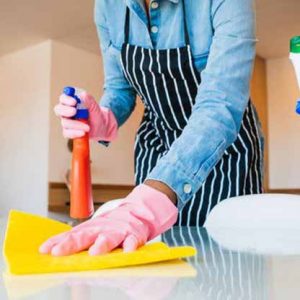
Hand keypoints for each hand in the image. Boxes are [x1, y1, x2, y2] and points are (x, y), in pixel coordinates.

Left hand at [39, 184, 177, 255]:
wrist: (135, 213)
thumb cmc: (108, 226)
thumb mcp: (89, 229)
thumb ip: (71, 239)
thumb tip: (45, 248)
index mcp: (90, 228)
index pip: (71, 235)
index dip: (58, 242)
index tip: (45, 250)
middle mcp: (102, 229)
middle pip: (86, 235)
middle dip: (72, 244)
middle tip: (59, 251)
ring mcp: (118, 231)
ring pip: (110, 237)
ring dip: (102, 244)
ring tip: (94, 251)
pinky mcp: (133, 235)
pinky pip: (133, 240)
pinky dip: (131, 245)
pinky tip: (128, 251)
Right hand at [54, 91, 117, 140]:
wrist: (101, 127)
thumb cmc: (96, 115)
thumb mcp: (95, 107)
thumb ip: (89, 101)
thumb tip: (83, 94)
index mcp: (71, 102)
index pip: (63, 99)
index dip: (66, 99)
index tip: (74, 102)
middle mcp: (66, 112)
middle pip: (58, 110)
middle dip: (66, 110)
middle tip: (74, 111)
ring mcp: (66, 122)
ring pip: (65, 123)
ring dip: (76, 125)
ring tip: (88, 127)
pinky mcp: (69, 132)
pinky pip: (67, 133)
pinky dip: (75, 133)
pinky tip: (83, 133)